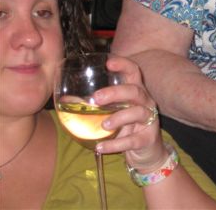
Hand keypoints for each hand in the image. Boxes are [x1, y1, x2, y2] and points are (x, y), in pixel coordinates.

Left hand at [92, 55, 164, 169]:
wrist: (147, 152)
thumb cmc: (127, 127)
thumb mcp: (113, 114)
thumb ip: (96, 106)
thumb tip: (66, 100)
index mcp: (136, 92)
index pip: (133, 72)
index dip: (123, 65)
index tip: (108, 62)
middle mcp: (145, 102)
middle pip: (135, 91)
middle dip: (116, 92)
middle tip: (96, 98)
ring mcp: (149, 120)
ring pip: (138, 112)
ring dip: (119, 117)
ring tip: (103, 125)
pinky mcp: (148, 138)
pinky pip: (133, 140)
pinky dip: (116, 144)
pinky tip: (100, 146)